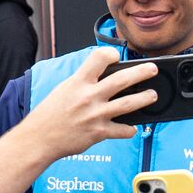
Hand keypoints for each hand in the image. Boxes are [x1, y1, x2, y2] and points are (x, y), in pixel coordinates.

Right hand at [28, 47, 158, 160]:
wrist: (39, 138)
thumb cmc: (49, 114)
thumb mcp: (64, 89)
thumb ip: (83, 81)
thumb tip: (101, 76)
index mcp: (78, 82)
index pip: (99, 58)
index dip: (111, 54)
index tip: (117, 56)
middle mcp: (89, 96)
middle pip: (122, 80)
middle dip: (141, 73)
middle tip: (152, 70)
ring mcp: (95, 115)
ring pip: (128, 104)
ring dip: (144, 99)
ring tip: (152, 95)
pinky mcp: (99, 132)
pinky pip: (122, 130)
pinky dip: (130, 129)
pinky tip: (133, 127)